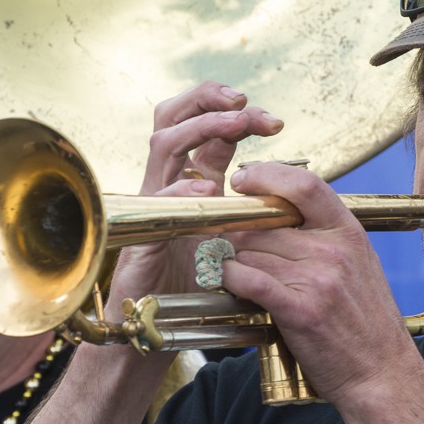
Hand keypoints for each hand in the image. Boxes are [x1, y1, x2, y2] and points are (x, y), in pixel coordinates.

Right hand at [108, 81, 284, 302]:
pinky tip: (206, 189)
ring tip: (235, 123)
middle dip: (207, 98)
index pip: (207, 125)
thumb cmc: (195, 281)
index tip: (273, 122)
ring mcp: (153, 205)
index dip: (237, 112)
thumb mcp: (229, 234)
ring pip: (165, 145)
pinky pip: (157, 202)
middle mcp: (169, 182)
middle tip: (242, 100)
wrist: (157, 324)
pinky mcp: (142, 235)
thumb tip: (281, 177)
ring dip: (201, 128)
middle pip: (174, 117)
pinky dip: (180, 190)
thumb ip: (246, 203)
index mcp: (193, 178)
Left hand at [220, 160, 418, 403]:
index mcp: (349, 233)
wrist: (381, 374)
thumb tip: (276, 213)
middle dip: (238, 231)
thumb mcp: (359, 265)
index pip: (304, 185)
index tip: (242, 179)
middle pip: (264, 223)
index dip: (266, 175)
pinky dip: (229, 277)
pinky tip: (227, 279)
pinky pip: (248, 279)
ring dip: (233, 259)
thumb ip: (324, 237)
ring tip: (232, 270)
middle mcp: (334, 250)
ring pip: (250, 251)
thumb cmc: (366, 323)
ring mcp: (317, 279)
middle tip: (225, 240)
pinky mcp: (298, 310)